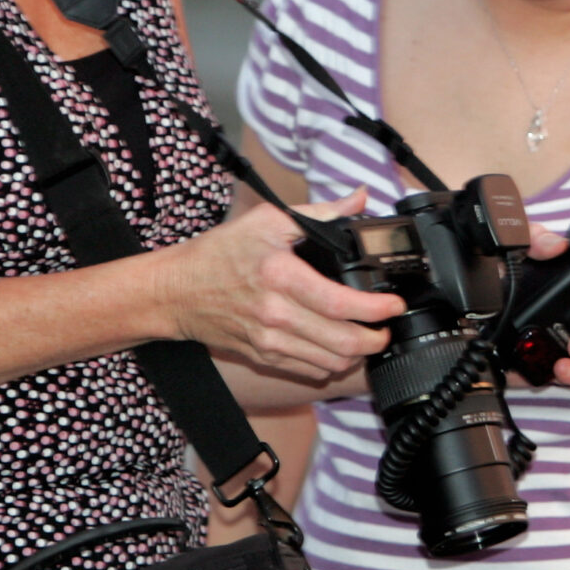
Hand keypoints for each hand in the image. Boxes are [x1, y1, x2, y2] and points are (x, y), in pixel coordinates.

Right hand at [156, 192, 403, 378]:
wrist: (176, 291)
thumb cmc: (218, 253)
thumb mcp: (267, 220)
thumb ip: (320, 212)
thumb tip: (359, 199)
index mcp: (281, 276)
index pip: (340, 303)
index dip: (376, 310)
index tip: (393, 306)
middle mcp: (275, 314)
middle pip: (342, 342)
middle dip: (376, 339)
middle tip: (386, 327)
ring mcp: (268, 340)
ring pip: (330, 362)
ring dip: (357, 354)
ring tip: (367, 338)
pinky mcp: (263, 356)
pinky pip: (308, 369)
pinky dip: (330, 363)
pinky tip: (336, 348)